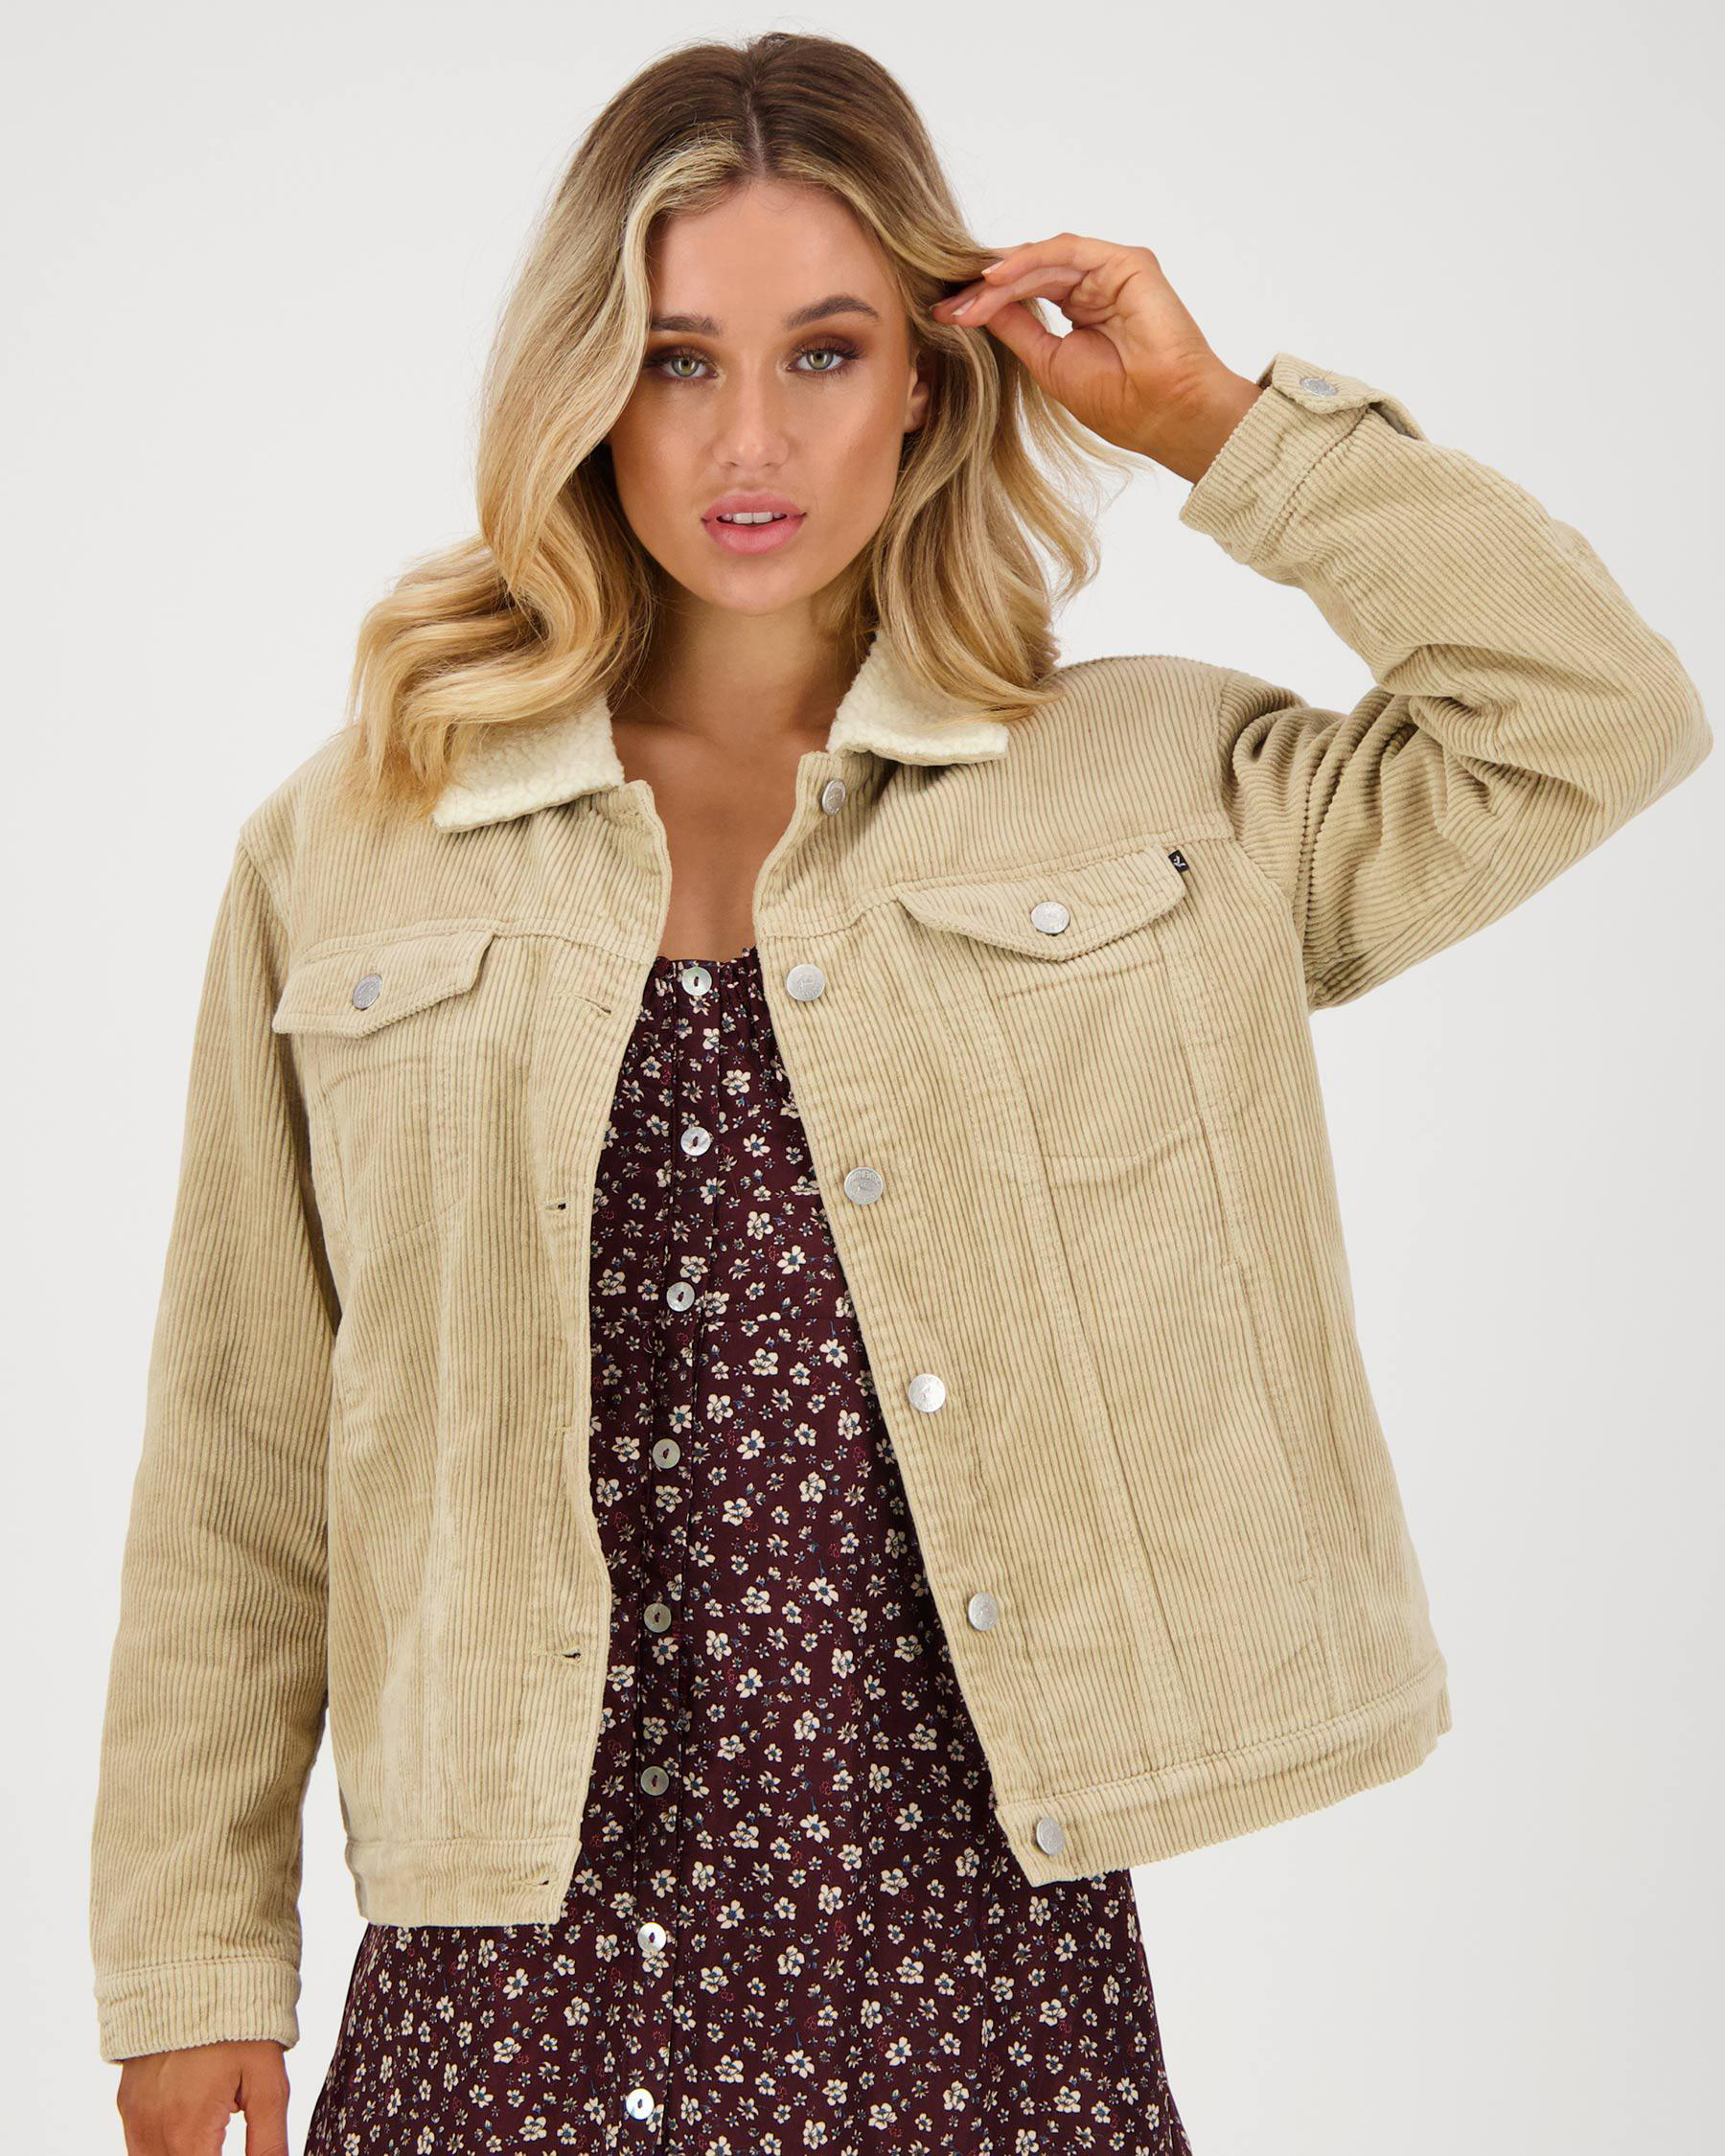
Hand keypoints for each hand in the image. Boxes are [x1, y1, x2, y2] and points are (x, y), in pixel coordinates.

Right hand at [115, 2041, 290, 2154]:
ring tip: (211, 2134)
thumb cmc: (239, 2024)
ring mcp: (133, 2118)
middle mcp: (152, 2131)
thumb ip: (269, 2141)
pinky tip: (192, 2129)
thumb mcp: (268, 2081)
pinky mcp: (126, 2103)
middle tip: (223, 2138)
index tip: (237, 2152)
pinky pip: (139, 2147)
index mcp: (188, 2131)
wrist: (195, 1970)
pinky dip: (163, 2149)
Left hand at [932, 233, 1261, 482]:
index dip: (984, 302)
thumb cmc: (1118, 401)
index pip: (1024, 293)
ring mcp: (1110, 271)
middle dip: (983, 289)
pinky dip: (1028, 261)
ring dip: (998, 280)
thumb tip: (976, 308)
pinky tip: (996, 278)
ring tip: (967, 301)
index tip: (945, 316)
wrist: (1164, 412)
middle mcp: (1095, 285)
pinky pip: (1065, 251)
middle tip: (946, 306)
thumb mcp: (1049, 362)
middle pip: (1028, 273)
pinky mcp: (1125, 261)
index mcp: (1080, 309)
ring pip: (1041, 261)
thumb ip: (1018, 328)